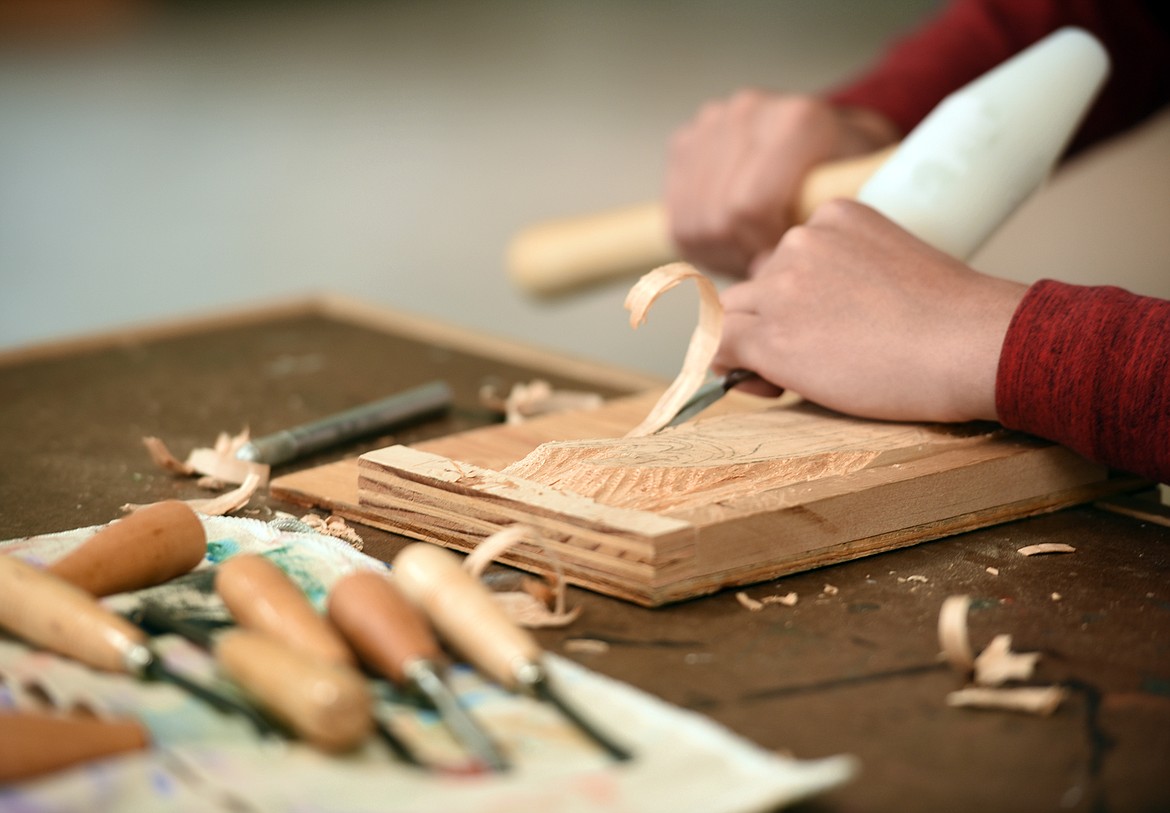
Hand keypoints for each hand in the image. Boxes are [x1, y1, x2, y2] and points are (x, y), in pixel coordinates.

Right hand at [665, 91, 897, 276]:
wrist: (831, 141)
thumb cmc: (848, 180)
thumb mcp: (857, 203)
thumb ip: (821, 233)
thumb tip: (765, 270)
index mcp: (799, 121)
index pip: (750, 206)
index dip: (761, 247)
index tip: (782, 260)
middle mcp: (750, 111)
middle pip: (717, 215)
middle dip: (738, 253)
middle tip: (765, 263)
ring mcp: (713, 122)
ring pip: (691, 219)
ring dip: (716, 250)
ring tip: (748, 251)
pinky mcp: (686, 141)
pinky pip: (676, 213)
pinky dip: (697, 239)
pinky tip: (728, 239)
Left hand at [715, 200, 1027, 422]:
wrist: (969, 345)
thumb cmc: (952, 320)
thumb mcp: (896, 265)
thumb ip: (848, 274)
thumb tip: (811, 316)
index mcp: (833, 218)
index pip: (786, 257)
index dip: (794, 298)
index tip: (825, 327)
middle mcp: (799, 242)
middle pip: (756, 286)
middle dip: (772, 322)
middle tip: (813, 358)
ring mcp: (780, 287)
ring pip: (734, 315)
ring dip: (752, 346)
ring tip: (792, 376)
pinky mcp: (770, 336)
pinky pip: (718, 346)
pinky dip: (731, 368)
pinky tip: (767, 385)